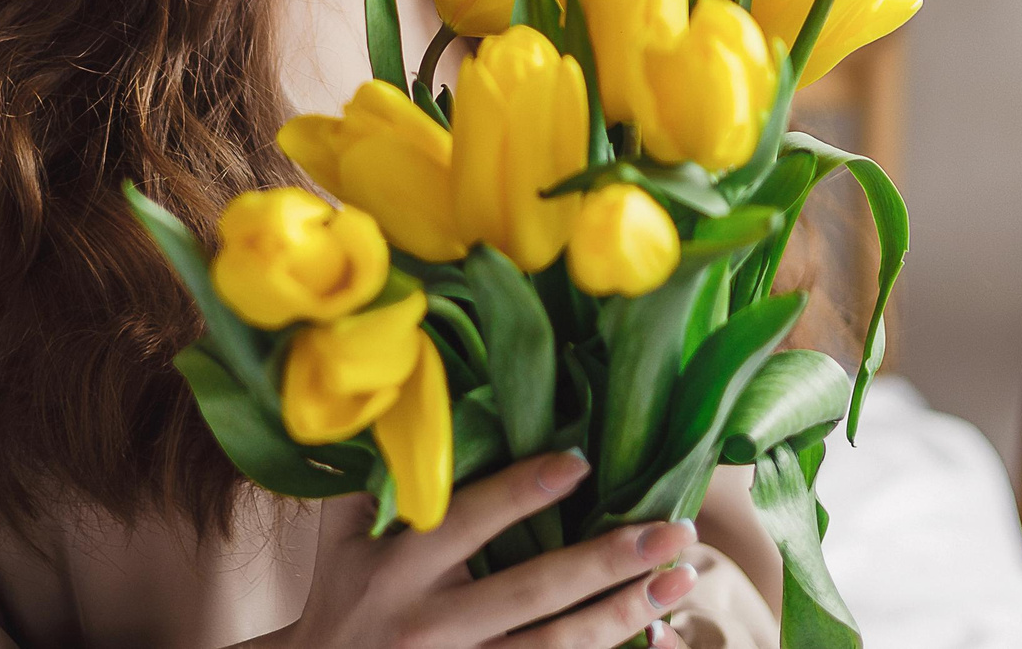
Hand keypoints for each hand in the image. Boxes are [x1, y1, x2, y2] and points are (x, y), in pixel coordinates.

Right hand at [281, 451, 700, 648]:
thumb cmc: (340, 595)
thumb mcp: (342, 535)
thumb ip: (381, 478)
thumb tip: (420, 397)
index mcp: (398, 567)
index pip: (470, 520)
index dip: (525, 491)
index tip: (583, 462)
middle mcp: (430, 623)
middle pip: (533, 590)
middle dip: (609, 560)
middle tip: (675, 529)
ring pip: (554, 648)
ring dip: (624, 613)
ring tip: (681, 578)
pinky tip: (655, 637)